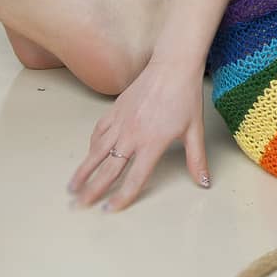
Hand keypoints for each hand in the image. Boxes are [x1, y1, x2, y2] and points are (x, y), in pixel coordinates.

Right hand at [68, 57, 210, 211]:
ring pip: (96, 152)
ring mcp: (120, 122)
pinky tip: (88, 154)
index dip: (122, 197)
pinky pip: (98, 132)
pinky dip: (91, 146)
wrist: (173, 66)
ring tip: (72, 188)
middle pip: (108, 170)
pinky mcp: (114, 110)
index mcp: (152, 143)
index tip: (109, 210)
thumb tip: (204, 183)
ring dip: (83, 171)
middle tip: (78, 206)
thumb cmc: (186, 97)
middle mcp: (132, 135)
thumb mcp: (194, 130)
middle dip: (92, 191)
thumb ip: (196, 159)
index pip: (134, 178)